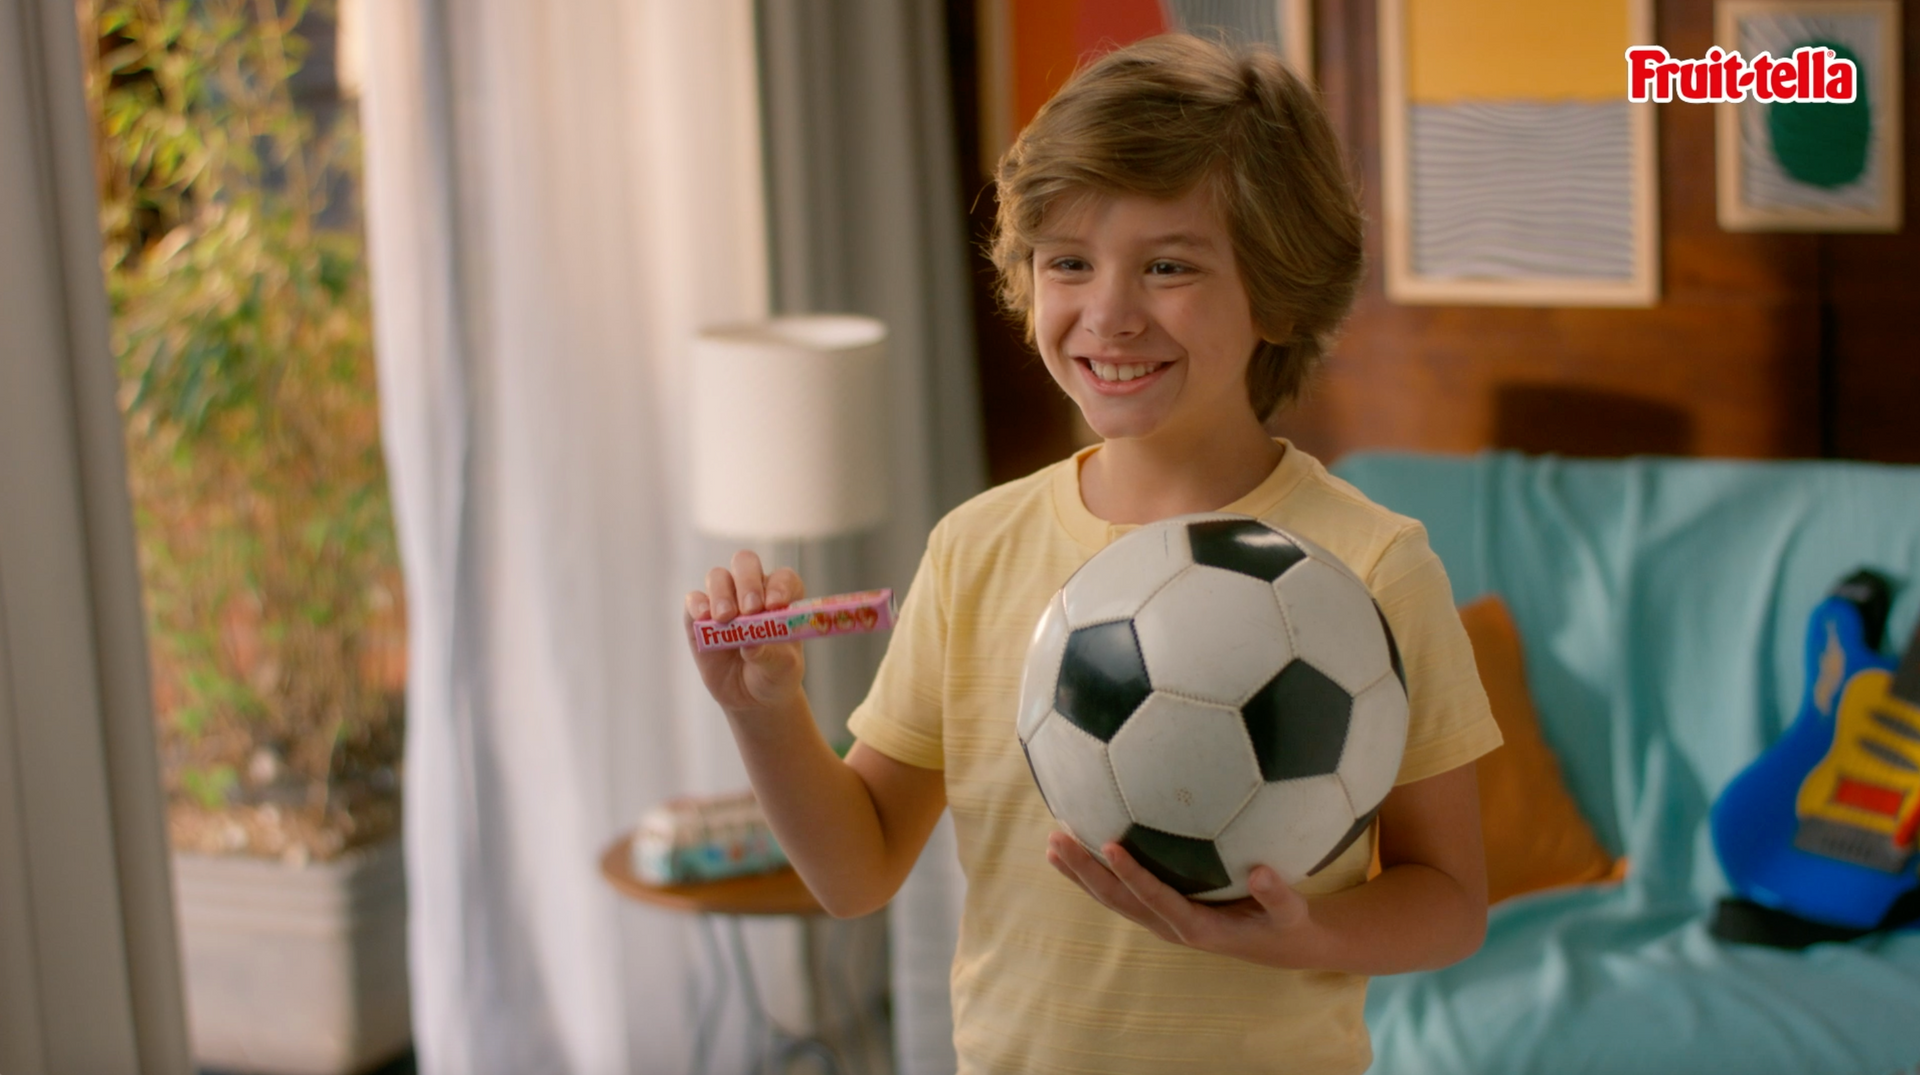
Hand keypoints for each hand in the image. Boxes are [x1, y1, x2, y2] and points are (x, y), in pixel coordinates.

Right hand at [684, 550, 806, 716]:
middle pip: (746, 564)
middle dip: (748, 582)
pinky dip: (697, 605)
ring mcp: (724, 601)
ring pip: (718, 577)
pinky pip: (693, 600)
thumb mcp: (781, 669)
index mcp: (781, 597)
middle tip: (751, 608)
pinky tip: (705, 618)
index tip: (776, 604)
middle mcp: (752, 591)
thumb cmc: (774, 674)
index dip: (779, 586)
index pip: (782, 578)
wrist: (751, 697)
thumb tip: (750, 642)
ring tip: (726, 618)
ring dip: (722, 594)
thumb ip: (769, 653)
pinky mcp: (698, 618)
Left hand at [1045, 831, 1316, 968]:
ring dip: (1081, 874)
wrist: (1281, 946)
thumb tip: (1261, 871)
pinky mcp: (1159, 912)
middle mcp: (1172, 926)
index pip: (1158, 899)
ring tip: (1052, 846)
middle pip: (1120, 900)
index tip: (1110, 846)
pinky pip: (1121, 894)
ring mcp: (1162, 920)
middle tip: (1058, 841)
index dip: (1133, 876)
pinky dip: (1095, 875)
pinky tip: (1073, 852)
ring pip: (1113, 899)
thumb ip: (1277, 895)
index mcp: (1199, 927)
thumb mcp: (1292, 913)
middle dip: (1086, 873)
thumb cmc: (1286, 924)